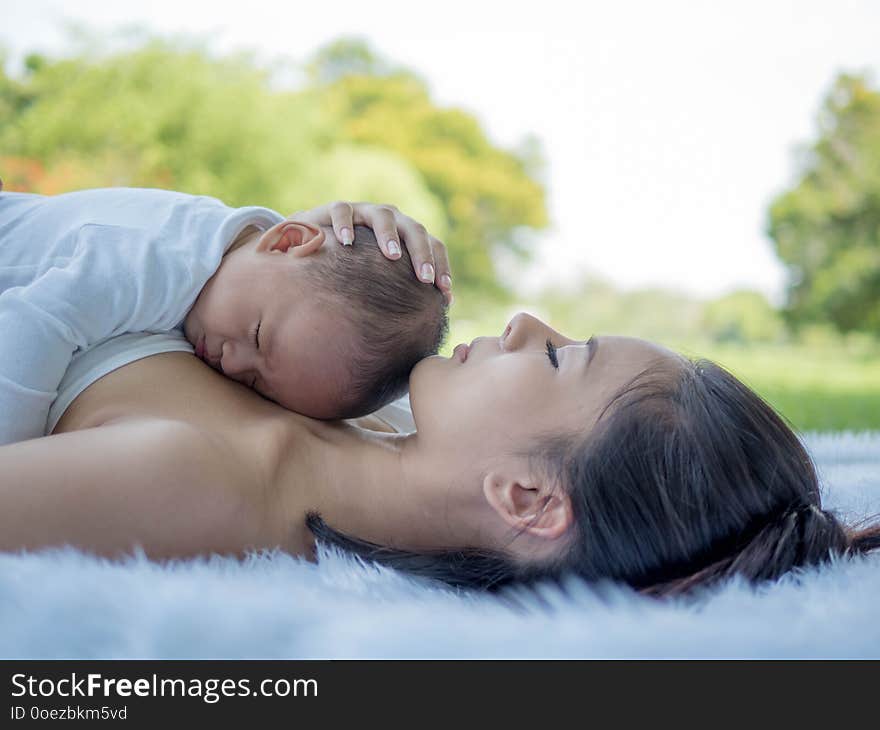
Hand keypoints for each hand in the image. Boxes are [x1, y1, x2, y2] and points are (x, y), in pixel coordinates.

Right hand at [288, 201, 452, 303]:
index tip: (444, 292)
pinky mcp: (335, 209)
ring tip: (393, 256)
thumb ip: (409, 287)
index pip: (433, 245)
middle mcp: (391, 220)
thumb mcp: (383, 276)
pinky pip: (342, 211)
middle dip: (422, 253)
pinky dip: (345, 224)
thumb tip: (446, 306)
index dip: (441, 266)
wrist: (313, 242)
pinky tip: (347, 242)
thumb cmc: (356, 264)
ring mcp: (364, 212)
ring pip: (383, 216)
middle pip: (414, 229)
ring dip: (389, 235)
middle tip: (425, 279)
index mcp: (406, 235)